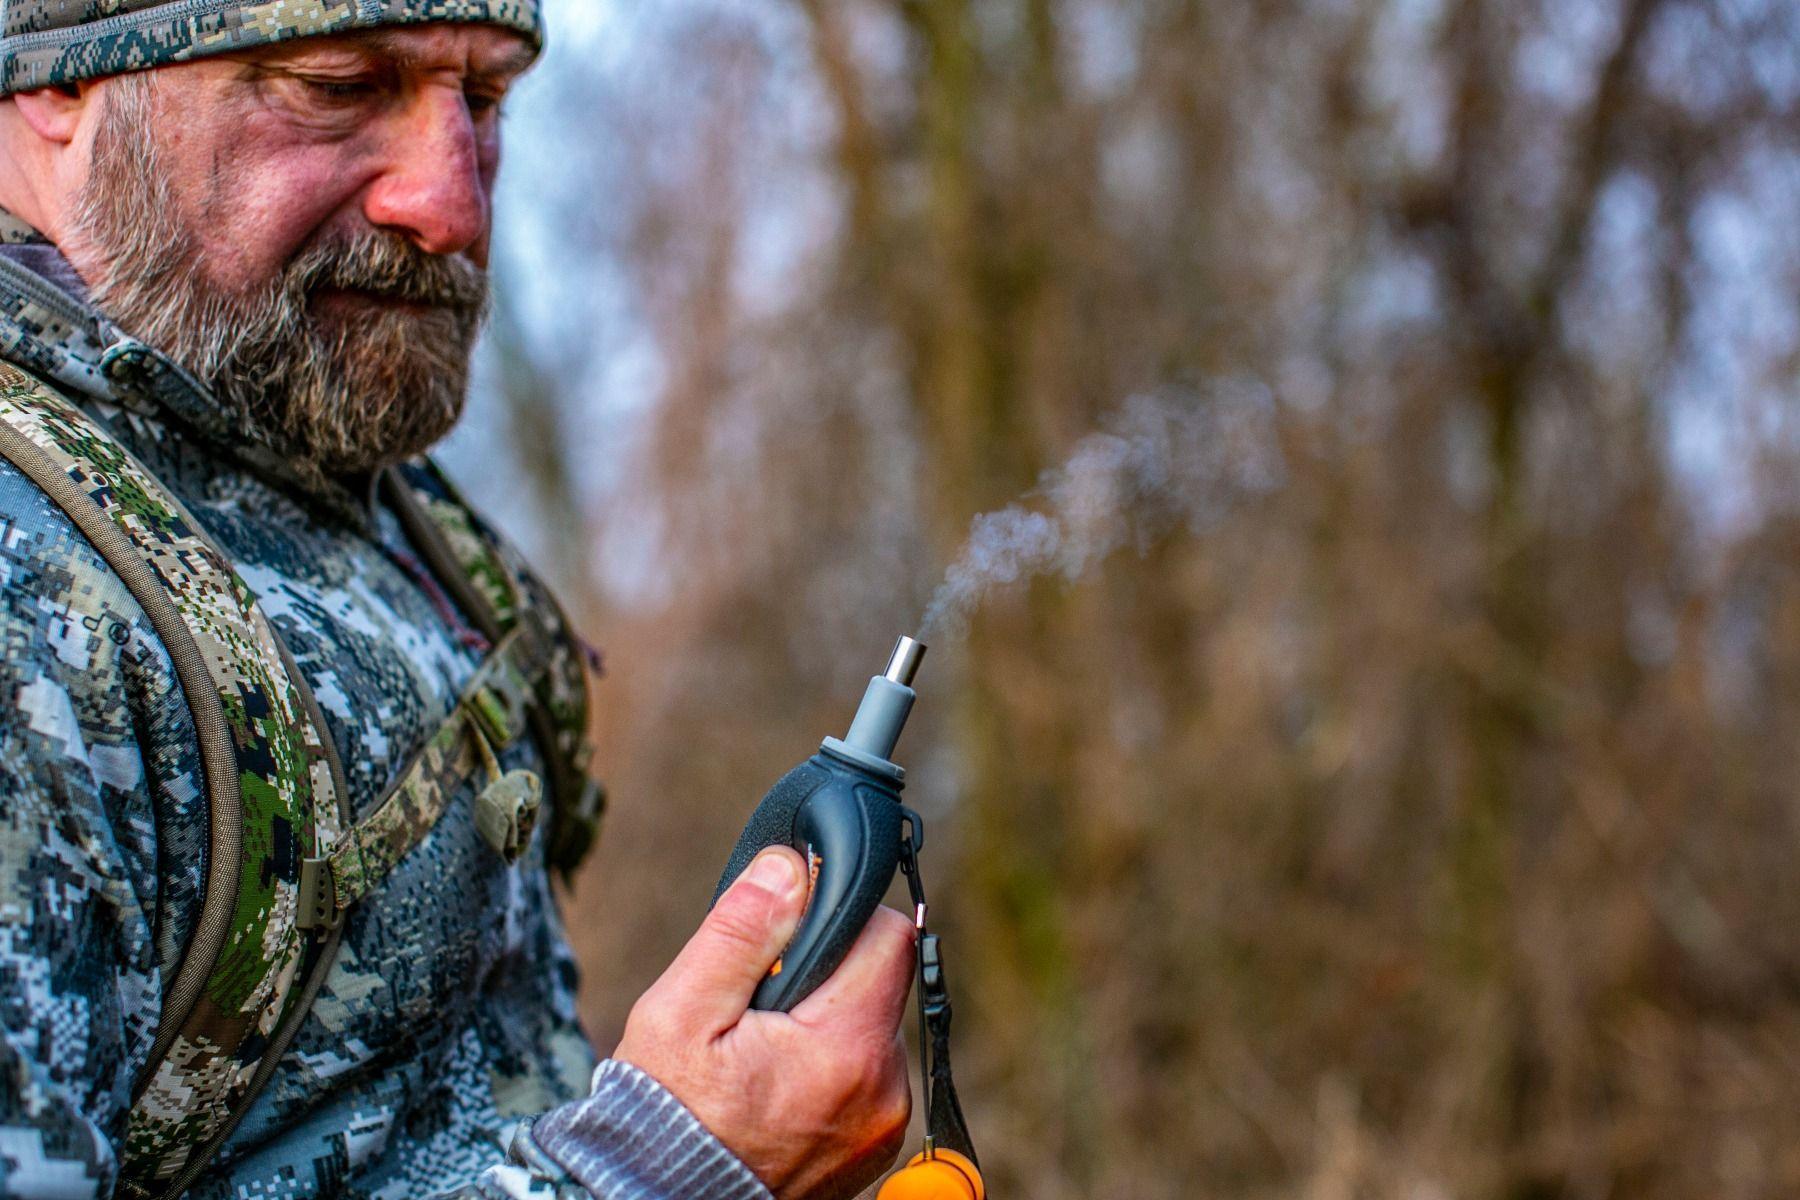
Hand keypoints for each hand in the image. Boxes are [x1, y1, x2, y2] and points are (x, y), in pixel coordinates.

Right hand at [614, 847, 916, 1199]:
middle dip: (827, 971)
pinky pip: (866, 1074)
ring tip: (760, 1047)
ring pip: (872, 1026)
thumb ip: (740, 932)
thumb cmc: (665, 1115)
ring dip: (827, 1019)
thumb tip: (788, 867)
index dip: (841, 915)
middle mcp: (884, 1089)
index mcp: (846, 1049)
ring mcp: (883, 1124)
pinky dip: (829, 1064)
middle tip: (759, 1002)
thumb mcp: (682, 1011)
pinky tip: (775, 1079)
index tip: (790, 931)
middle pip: (881, 981)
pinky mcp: (873, 1147)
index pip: (888, 937)